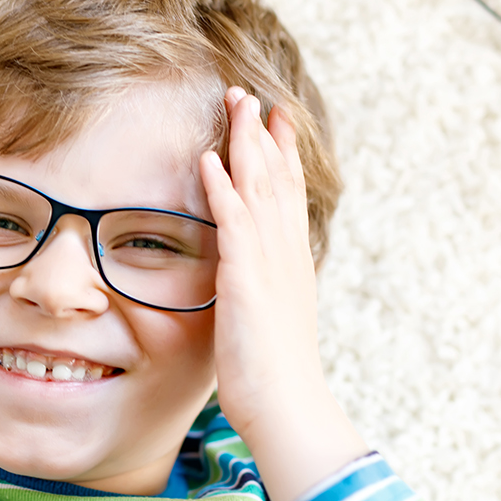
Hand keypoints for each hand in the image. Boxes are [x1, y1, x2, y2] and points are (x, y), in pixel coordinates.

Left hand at [199, 89, 366, 500]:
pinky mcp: (247, 280)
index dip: (283, 152)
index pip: (288, 193)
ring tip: (234, 105)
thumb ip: (258, 291)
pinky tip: (210, 160)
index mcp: (290, 261)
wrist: (287, 407)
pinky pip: (234, 223)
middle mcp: (285, 254)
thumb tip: (246, 280)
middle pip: (276, 178)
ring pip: (259, 188)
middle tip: (251, 93)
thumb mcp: (268, 320)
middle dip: (263, 133)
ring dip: (245, 144)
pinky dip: (222, 189)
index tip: (277, 116)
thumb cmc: (273, 376)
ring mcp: (269, 263)